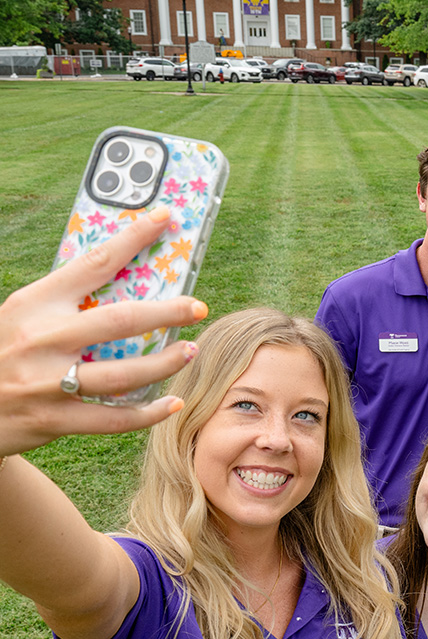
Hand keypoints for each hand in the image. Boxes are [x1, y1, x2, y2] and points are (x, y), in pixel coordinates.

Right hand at [0, 206, 206, 455]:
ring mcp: (48, 382)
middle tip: (197, 306)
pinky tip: (171, 403)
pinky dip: (148, 413)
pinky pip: (113, 419)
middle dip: (166, 312)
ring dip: (164, 363)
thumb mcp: (25, 316)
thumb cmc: (6, 351)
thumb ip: (68, 304)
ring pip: (122, 374)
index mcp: (36, 303)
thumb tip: (132, 284)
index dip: (134, 238)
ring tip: (190, 350)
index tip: (167, 218)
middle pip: (119, 321)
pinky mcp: (54, 420)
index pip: (95, 262)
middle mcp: (42, 339)